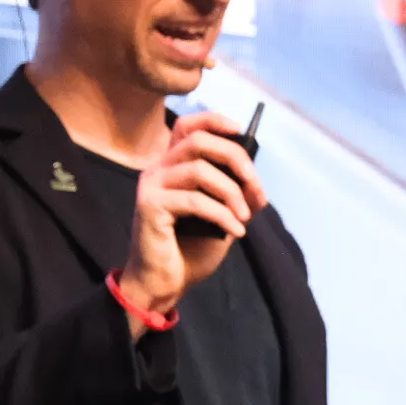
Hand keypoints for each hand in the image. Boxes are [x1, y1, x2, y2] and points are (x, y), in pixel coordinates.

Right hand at [117, 110, 266, 333]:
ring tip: (245, 217)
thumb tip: (254, 181)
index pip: (187, 126)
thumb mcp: (218, 215)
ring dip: (232, 192)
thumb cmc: (188, 250)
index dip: (214, 120)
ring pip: (199, 170)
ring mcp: (150, 186)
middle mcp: (157, 169)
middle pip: (199, 141)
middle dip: (236, 159)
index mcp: (171, 166)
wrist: (163, 284)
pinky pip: (194, 200)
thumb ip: (230, 192)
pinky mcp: (149, 206)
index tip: (240, 130)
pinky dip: (222, 215)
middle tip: (256, 188)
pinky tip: (236, 232)